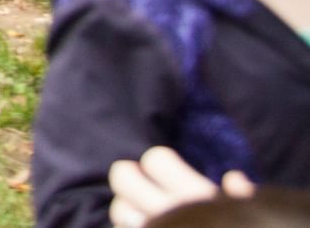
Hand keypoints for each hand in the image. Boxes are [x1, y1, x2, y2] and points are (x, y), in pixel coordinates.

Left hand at [107, 146, 251, 227]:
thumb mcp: (257, 214)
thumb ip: (244, 196)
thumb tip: (234, 178)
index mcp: (195, 196)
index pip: (156, 159)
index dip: (160, 164)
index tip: (168, 173)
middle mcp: (166, 211)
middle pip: (122, 176)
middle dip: (131, 180)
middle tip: (146, 190)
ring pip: (117, 210)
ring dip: (128, 212)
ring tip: (144, 216)